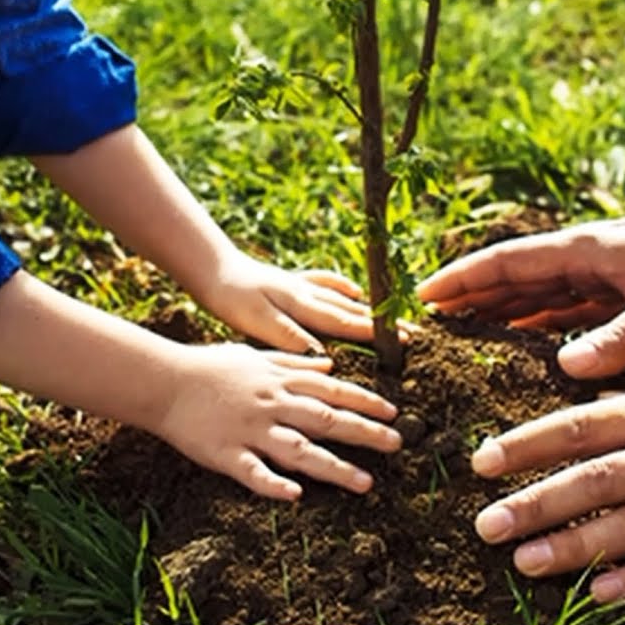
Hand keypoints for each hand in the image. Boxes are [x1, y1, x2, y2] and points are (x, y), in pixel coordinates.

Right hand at [154, 342, 402, 500]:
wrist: (164, 380)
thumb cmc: (211, 367)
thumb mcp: (257, 355)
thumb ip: (294, 362)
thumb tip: (329, 365)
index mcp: (280, 382)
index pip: (332, 391)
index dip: (365, 401)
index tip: (394, 412)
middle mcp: (272, 405)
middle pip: (326, 419)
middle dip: (364, 431)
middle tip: (397, 444)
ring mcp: (250, 430)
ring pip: (298, 449)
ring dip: (334, 466)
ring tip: (365, 482)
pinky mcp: (226, 453)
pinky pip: (252, 472)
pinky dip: (273, 483)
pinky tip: (296, 495)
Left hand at [207, 253, 404, 353]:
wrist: (211, 269)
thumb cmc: (232, 299)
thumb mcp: (257, 321)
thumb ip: (290, 337)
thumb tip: (323, 354)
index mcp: (303, 305)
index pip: (348, 322)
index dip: (377, 333)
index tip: (405, 340)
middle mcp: (309, 293)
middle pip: (353, 309)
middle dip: (383, 322)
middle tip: (413, 331)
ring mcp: (302, 284)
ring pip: (344, 297)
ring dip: (369, 307)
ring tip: (394, 315)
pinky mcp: (292, 281)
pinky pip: (326, 282)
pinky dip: (344, 287)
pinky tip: (354, 291)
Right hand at [418, 198, 624, 377]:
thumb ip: (623, 337)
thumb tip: (566, 368)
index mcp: (588, 250)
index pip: (508, 262)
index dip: (463, 279)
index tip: (422, 295)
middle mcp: (588, 258)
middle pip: (513, 277)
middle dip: (468, 294)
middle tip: (426, 321)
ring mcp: (604, 273)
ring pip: (537, 293)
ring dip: (498, 309)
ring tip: (461, 332)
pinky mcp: (623, 291)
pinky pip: (566, 309)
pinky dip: (538, 323)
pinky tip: (525, 342)